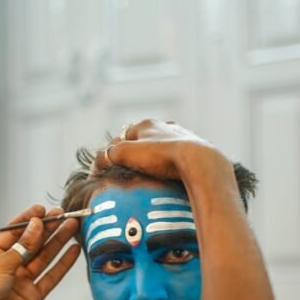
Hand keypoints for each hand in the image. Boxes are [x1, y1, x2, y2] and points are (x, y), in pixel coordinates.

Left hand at [0, 205, 79, 299]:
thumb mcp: (0, 264)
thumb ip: (22, 246)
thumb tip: (37, 224)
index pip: (14, 232)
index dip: (28, 220)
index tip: (42, 208)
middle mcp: (10, 265)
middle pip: (33, 242)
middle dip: (48, 228)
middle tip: (63, 214)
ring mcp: (23, 280)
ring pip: (45, 256)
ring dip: (59, 241)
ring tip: (72, 225)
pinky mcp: (34, 295)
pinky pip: (52, 276)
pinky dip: (64, 263)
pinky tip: (74, 250)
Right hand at [93, 119, 232, 181]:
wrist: (199, 162)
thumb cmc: (161, 156)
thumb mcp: (127, 153)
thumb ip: (110, 154)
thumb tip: (101, 160)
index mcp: (147, 124)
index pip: (124, 136)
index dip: (115, 151)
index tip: (110, 167)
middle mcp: (166, 127)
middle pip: (145, 139)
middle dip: (137, 152)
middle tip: (131, 170)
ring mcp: (183, 136)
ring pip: (164, 146)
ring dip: (156, 157)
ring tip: (152, 174)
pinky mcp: (197, 150)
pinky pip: (180, 156)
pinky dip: (173, 163)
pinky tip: (173, 174)